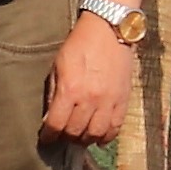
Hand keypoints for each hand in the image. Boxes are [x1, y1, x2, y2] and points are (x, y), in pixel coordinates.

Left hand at [38, 11, 130, 151]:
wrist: (109, 30)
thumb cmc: (79, 45)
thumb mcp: (58, 67)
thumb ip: (53, 93)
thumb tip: (50, 117)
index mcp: (70, 90)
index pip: (56, 125)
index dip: (48, 135)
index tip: (46, 137)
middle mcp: (90, 99)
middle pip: (75, 132)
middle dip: (66, 137)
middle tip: (63, 134)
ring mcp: (109, 101)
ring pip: (96, 134)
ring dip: (85, 139)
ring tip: (80, 135)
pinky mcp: (123, 99)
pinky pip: (115, 127)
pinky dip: (106, 136)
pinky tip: (99, 134)